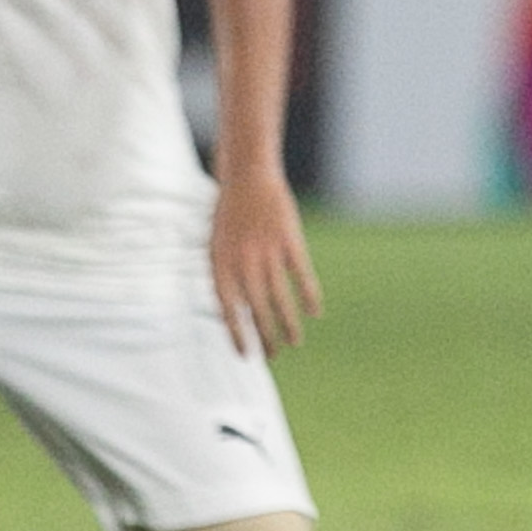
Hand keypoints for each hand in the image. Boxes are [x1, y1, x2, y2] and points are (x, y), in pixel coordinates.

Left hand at [211, 169, 322, 356]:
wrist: (247, 175)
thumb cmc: (229, 212)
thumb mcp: (217, 244)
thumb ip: (226, 275)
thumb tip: (238, 310)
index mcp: (221, 263)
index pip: (227, 310)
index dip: (237, 334)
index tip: (246, 355)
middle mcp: (243, 262)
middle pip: (256, 309)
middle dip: (266, 336)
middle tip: (273, 355)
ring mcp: (267, 251)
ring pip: (280, 298)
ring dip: (288, 324)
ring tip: (294, 343)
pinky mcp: (290, 240)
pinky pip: (302, 276)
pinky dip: (309, 295)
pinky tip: (314, 312)